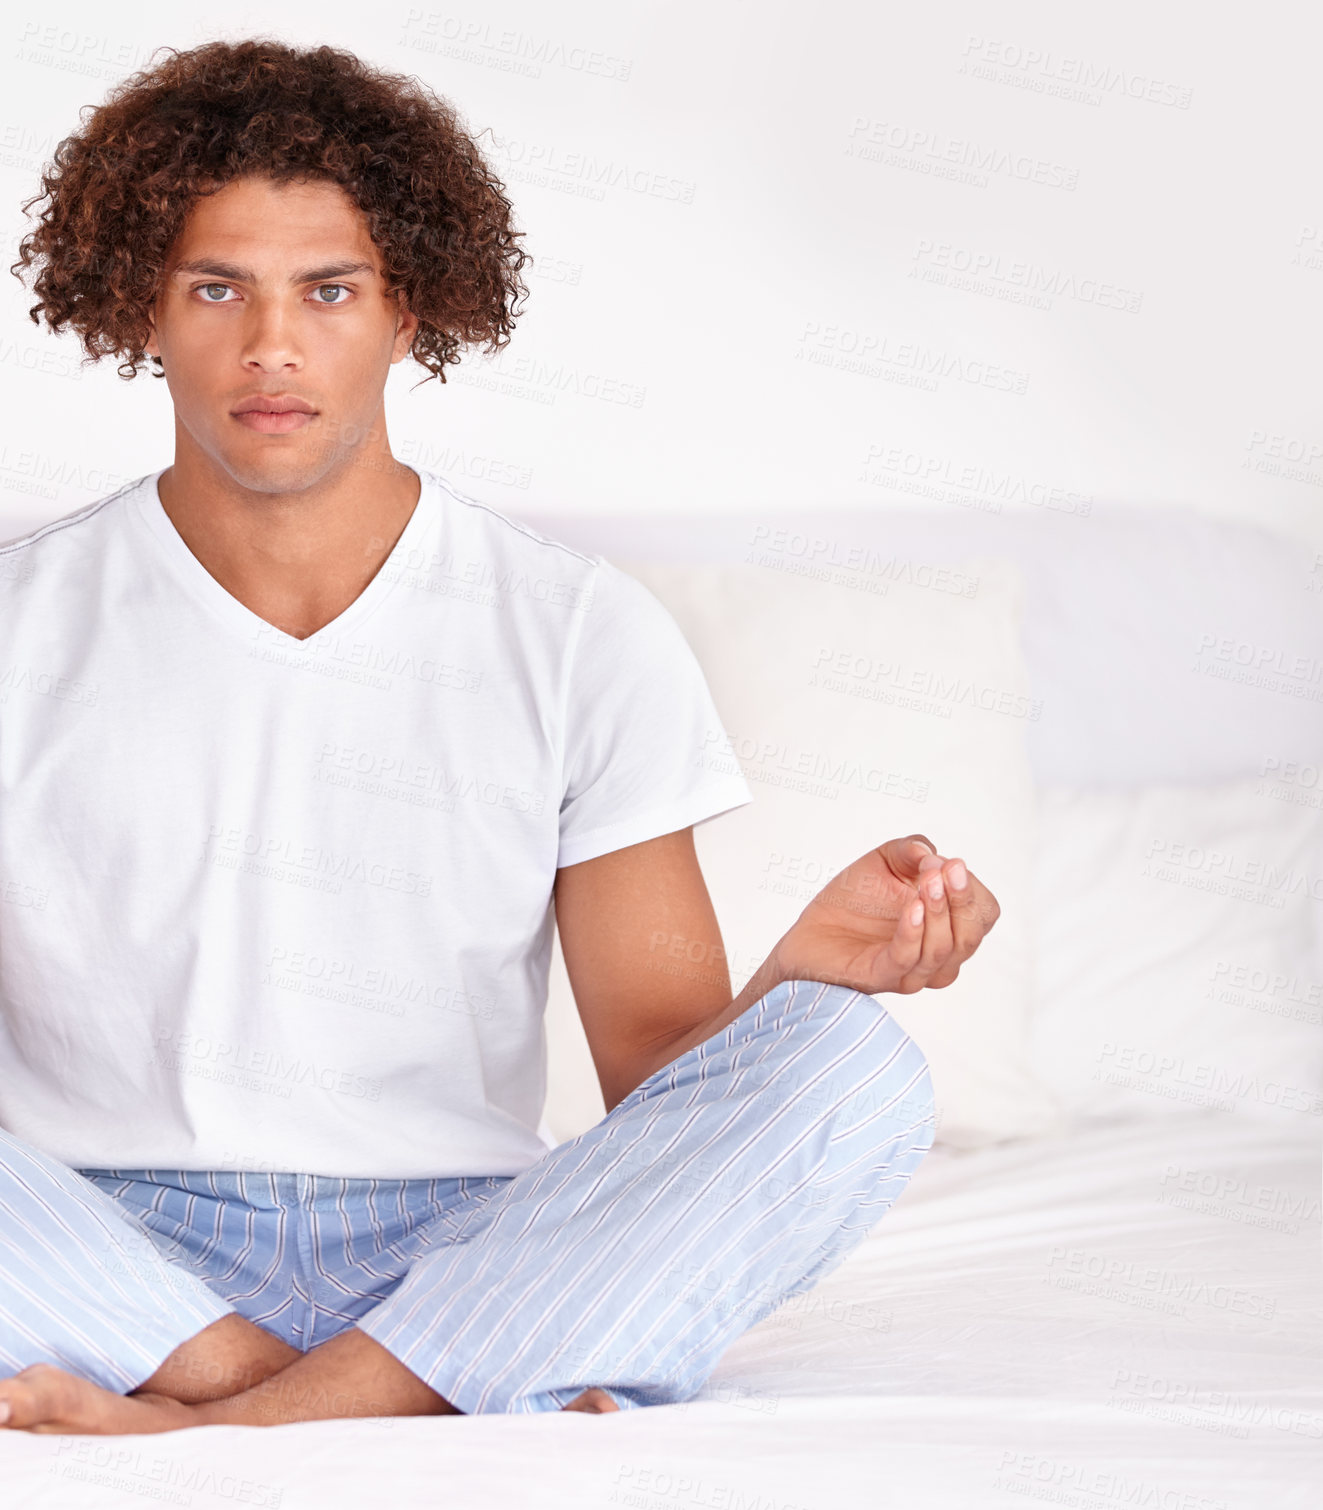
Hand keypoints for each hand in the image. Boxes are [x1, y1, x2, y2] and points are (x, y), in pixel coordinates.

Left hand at [769, 834, 999, 996]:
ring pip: (942, 951)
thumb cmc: (853, 901)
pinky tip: (912, 908)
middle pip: (970, 936)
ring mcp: (910, 971)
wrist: (810, 932)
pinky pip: (905, 961)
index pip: (984, 914)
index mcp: (947, 926)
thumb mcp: (885, 861)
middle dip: (961, 901)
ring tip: (926, 882)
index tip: (951, 865)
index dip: (972, 890)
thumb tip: (933, 856)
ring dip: (939, 913)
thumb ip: (912, 850)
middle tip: (944, 871)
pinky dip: (913, 933)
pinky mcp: (879, 977)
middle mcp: (936, 955)